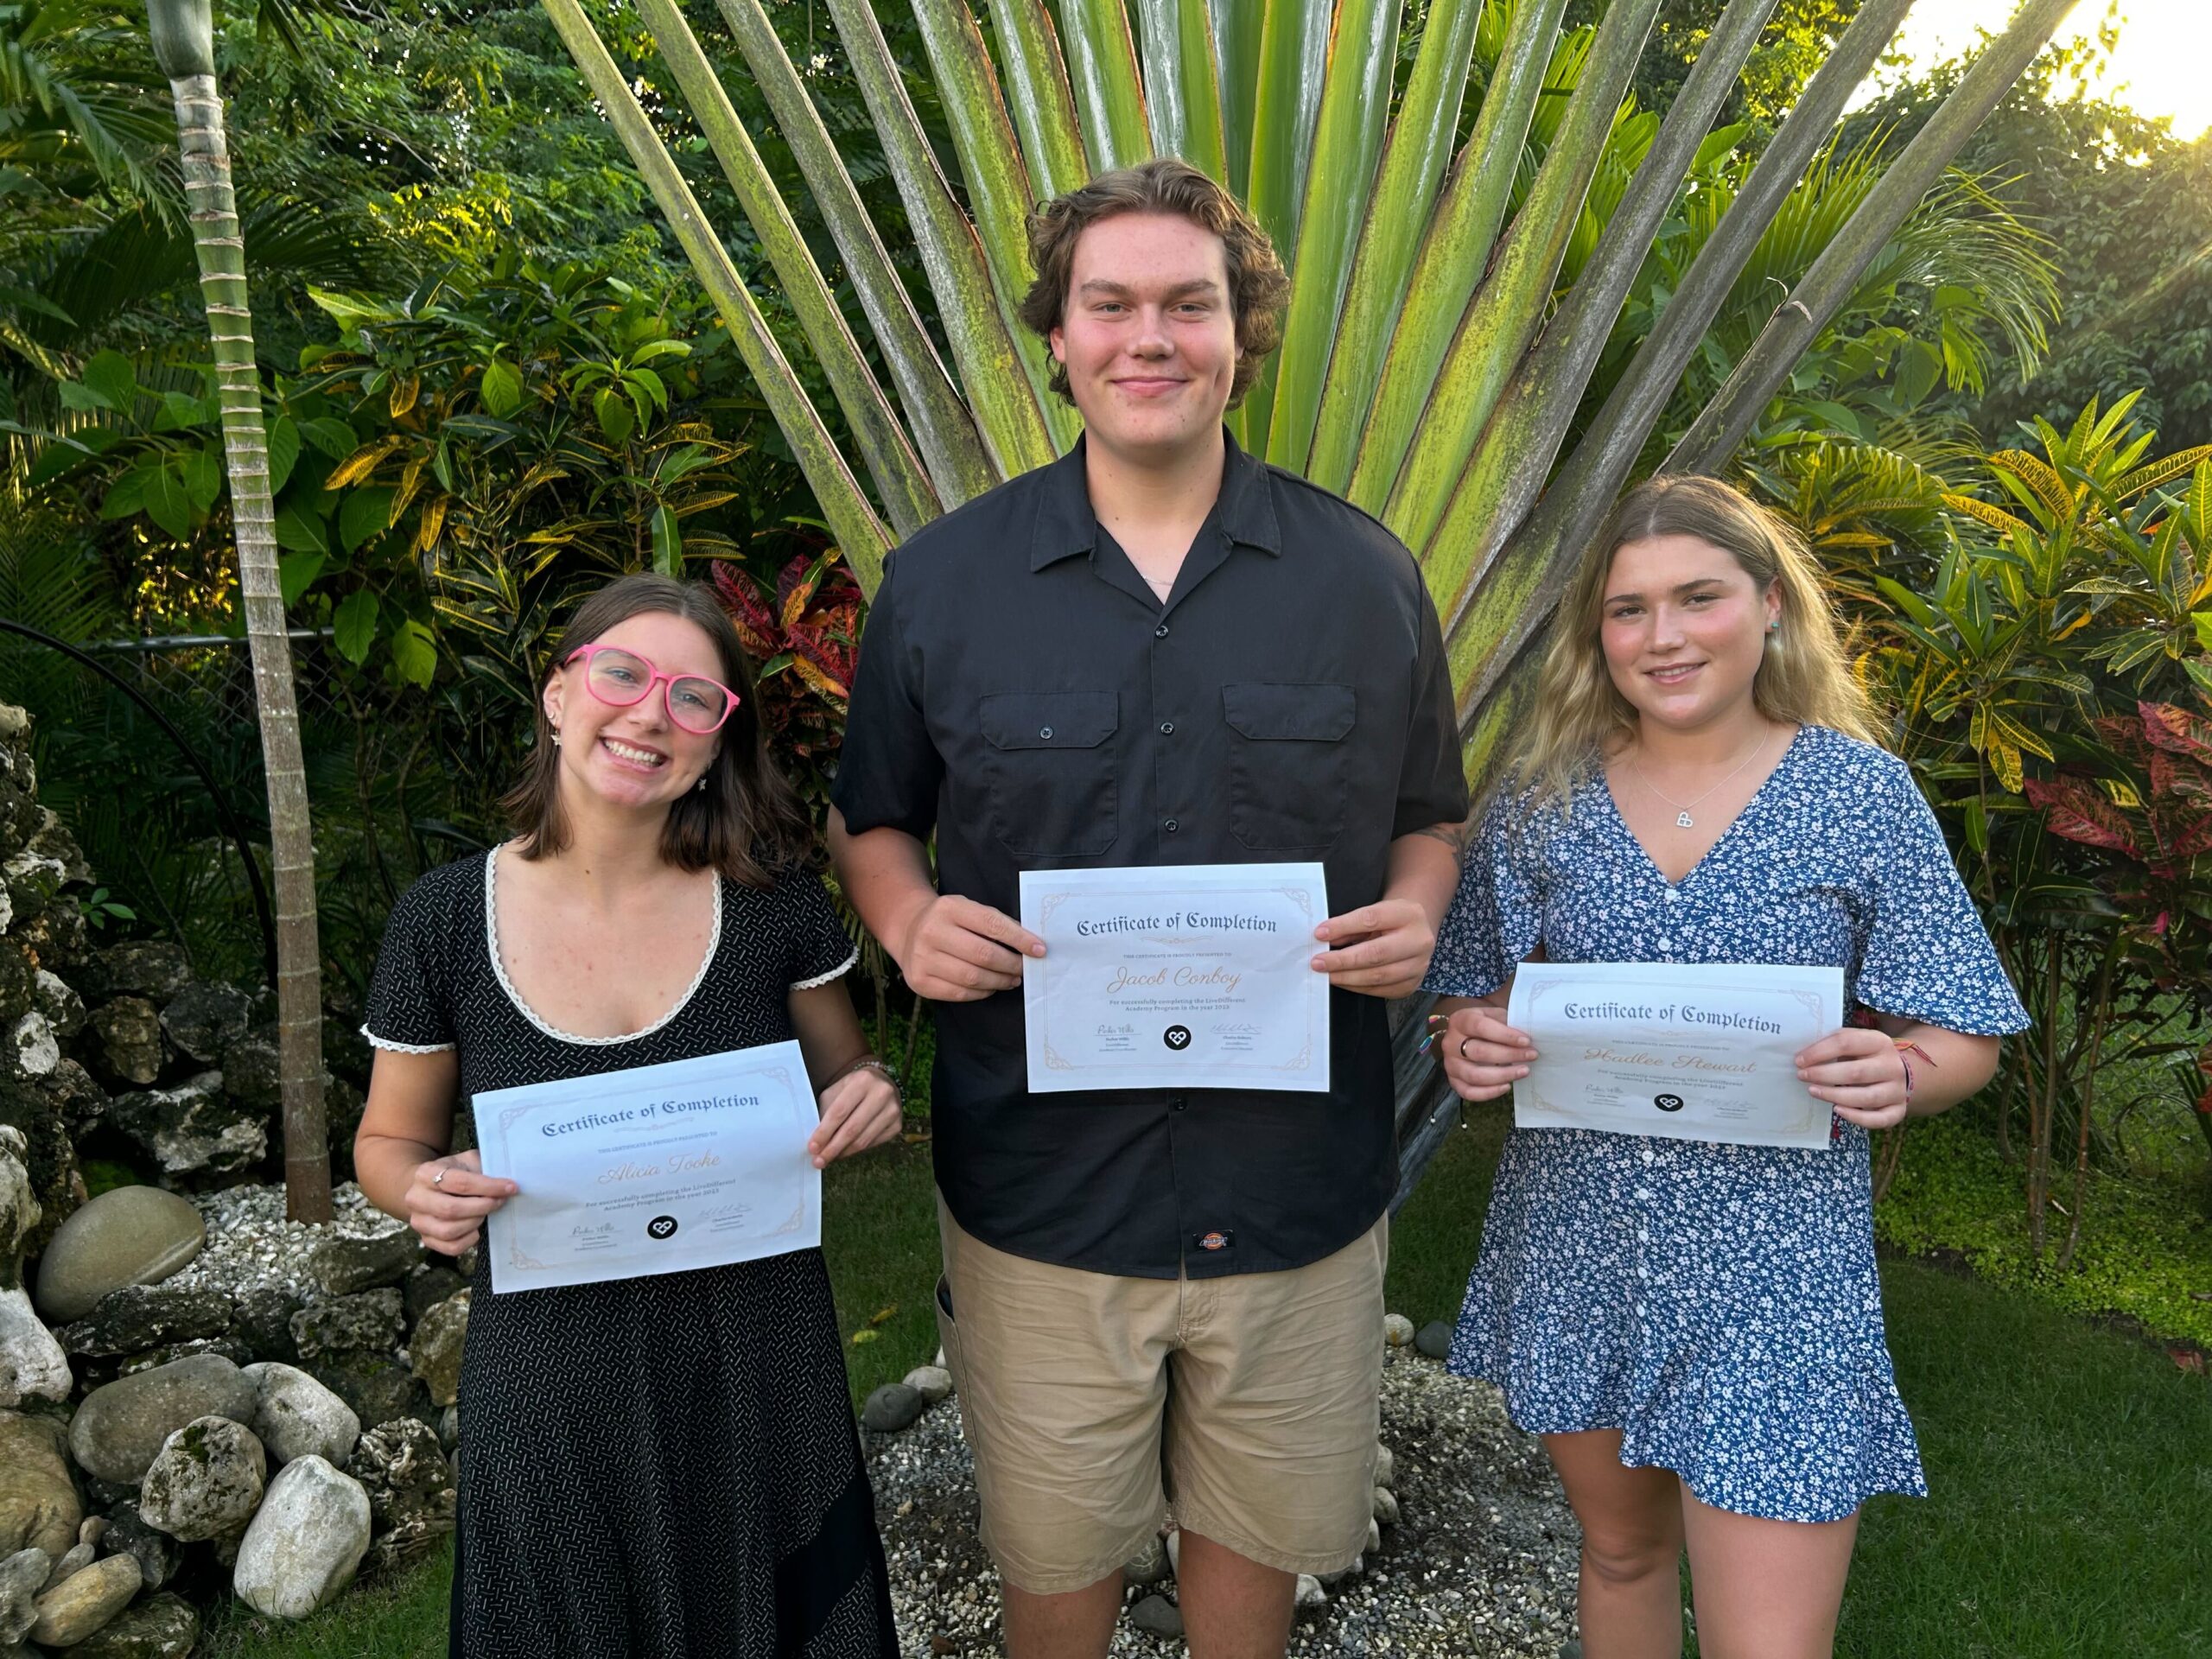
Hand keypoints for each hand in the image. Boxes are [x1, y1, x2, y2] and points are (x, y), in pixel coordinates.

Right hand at [403, 1151, 517, 1255]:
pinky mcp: (426, 1240)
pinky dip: (470, 1240)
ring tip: (487, 1213)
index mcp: (425, 1173)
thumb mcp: (467, 1161)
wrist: (431, 1187)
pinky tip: (477, 1229)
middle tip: (500, 1202)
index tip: (511, 1187)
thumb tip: (508, 1186)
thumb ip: (484, 1170)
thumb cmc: (456, 1172)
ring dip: (475, 1223)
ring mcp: (418, 1222)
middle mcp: (416, 1198)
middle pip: (451, 1209)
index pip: (459, 1183)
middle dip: (482, 1207)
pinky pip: (451, 1247)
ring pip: (449, 1231)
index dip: (489, 1186)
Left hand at [808, 1066, 903, 1167]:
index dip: (824, 1132)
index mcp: (862, 1081)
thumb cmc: (851, 1089)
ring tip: (828, 1159)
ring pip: (863, 1140)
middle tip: (818, 1161)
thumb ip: (826, 1112)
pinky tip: (844, 1152)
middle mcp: (882, 1094)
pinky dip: (856, 1151)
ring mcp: (892, 1110)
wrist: (881, 1083)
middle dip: (832, 1148)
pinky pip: (872, 1144)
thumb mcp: (836, 1092)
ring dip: (843, 1153)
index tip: (812, 1148)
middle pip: (852, 1129)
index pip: (839, 1112)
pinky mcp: (897, 1125)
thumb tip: (816, 1142)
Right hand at [895, 894, 1043, 1001]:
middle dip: (1011, 964)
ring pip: (972, 977)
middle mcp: (932, 931)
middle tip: (1025, 969)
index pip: (992, 924)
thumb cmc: (949, 920)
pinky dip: (982, 992)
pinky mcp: (919, 981)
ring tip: (1012, 979)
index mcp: (949, 908)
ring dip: (1000, 981)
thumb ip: (995, 922)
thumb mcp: (968, 908)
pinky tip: (991, 986)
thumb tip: (1030, 944)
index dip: (1019, 939)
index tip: (1040, 950)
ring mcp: (922, 958)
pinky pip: (959, 993)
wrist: (908, 928)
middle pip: (983, 955)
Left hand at [1311, 899, 1436, 998]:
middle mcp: (1419, 941)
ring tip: (1327, 974)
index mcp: (1408, 914)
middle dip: (1343, 960)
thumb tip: (1324, 938)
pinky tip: (1343, 981)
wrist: (1416, 932)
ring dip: (1347, 977)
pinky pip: (1381, 990)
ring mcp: (1418, 966)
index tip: (1320, 934)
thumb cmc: (1390, 920)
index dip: (1343, 926)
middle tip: (1318, 962)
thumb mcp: (1374, 912)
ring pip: (1378, 976)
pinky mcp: (1411, 985)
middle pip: (1376, 953)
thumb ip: (1350, 924)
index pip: (1371, 919)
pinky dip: (1357, 987)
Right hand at [1438, 1005, 1535, 1101]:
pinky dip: (1489, 1093)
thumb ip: (1508, 1023)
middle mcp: (1450, 1043)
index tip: (1527, 1041)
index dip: (1505, 1035)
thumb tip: (1529, 1038)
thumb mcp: (1495, 1016)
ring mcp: (1450, 1064)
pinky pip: (1469, 1092)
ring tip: (1524, 1071)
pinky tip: (1507, 1086)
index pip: (1481, 1027)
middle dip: (1510, 1055)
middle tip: (1532, 1055)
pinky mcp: (1453, 1081)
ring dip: (1503, 1075)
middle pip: (1479, 1052)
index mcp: (1460, 1021)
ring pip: (1474, 1075)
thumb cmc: (1486, 1025)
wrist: (1467, 1035)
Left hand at [1795, 1027, 1909, 1128]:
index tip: (1799, 1060)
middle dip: (1824, 1075)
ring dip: (1835, 1095)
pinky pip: (1879, 1119)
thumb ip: (1834, 1044)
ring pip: (1867, 1097)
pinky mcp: (1898, 1110)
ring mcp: (1898, 1090)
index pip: (1846, 1043)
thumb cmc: (1865, 1055)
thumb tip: (1804, 1056)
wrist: (1898, 1070)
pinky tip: (1837, 1110)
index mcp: (1879, 1042)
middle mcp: (1892, 1066)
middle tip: (1802, 1076)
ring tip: (1813, 1091)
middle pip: (1856, 1072)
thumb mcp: (1854, 1041)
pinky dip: (1857, 1117)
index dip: (1819, 1052)